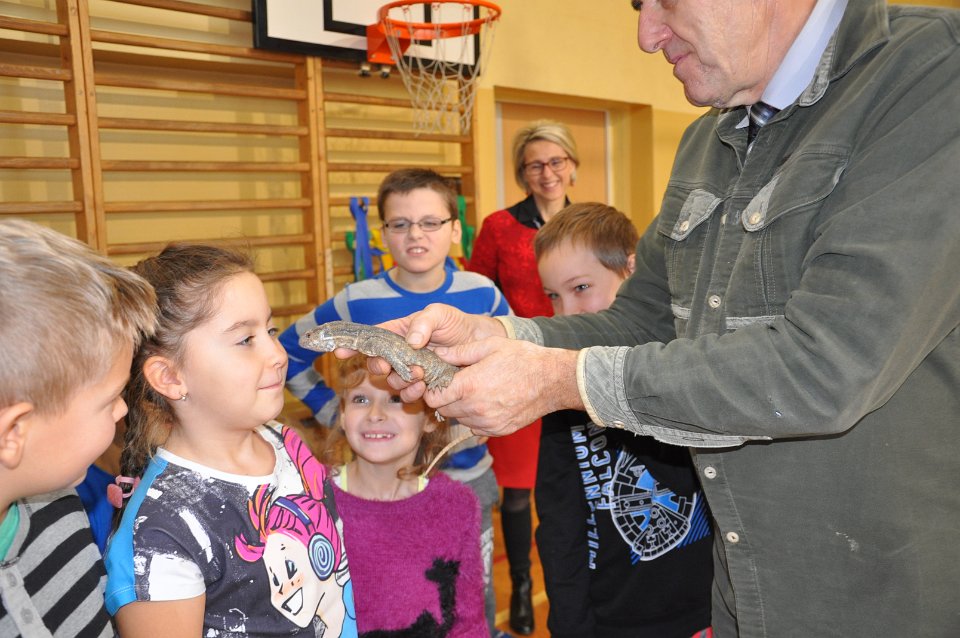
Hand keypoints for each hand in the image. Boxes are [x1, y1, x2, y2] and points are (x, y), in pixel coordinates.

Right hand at [356, 303, 506, 388]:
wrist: (480, 344)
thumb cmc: (457, 324)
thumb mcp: (440, 313)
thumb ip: (423, 322)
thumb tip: (411, 341)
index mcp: (398, 332)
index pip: (370, 338)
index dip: (352, 344)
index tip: (339, 351)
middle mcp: (400, 353)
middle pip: (376, 363)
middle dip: (379, 366)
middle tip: (390, 365)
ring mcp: (411, 371)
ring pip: (391, 381)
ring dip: (399, 381)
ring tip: (417, 374)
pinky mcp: (424, 386)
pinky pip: (409, 395)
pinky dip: (412, 393)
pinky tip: (424, 386)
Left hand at [417, 336, 582, 435]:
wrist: (553, 380)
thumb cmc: (523, 358)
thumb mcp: (489, 346)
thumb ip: (459, 352)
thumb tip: (437, 353)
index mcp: (469, 385)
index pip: (434, 397)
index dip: (432, 389)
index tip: (438, 381)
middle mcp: (475, 408)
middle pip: (444, 410)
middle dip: (446, 397)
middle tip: (456, 384)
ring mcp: (487, 422)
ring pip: (459, 419)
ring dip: (460, 407)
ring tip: (474, 391)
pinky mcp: (498, 430)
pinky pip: (475, 427)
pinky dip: (475, 417)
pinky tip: (486, 402)